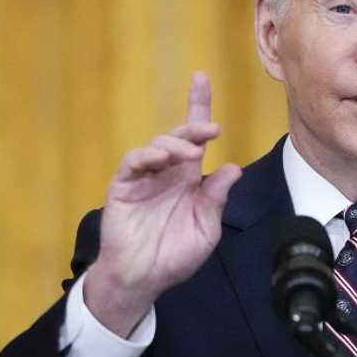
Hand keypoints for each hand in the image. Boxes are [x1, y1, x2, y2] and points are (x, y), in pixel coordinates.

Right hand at [83, 72, 241, 336]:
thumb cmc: (175, 256)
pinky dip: (146, 155)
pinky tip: (159, 159)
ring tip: (189, 155)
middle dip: (194, 125)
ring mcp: (144, 178)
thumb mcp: (205, 228)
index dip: (197, 107)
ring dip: (174, 144)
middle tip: (212, 130)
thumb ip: (215, 198)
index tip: (201, 78)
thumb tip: (232, 168)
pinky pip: (133, 162)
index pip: (195, 138)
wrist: (143, 278)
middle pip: (178, 136)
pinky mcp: (123, 186)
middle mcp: (166, 172)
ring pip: (157, 145)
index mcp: (188, 180)